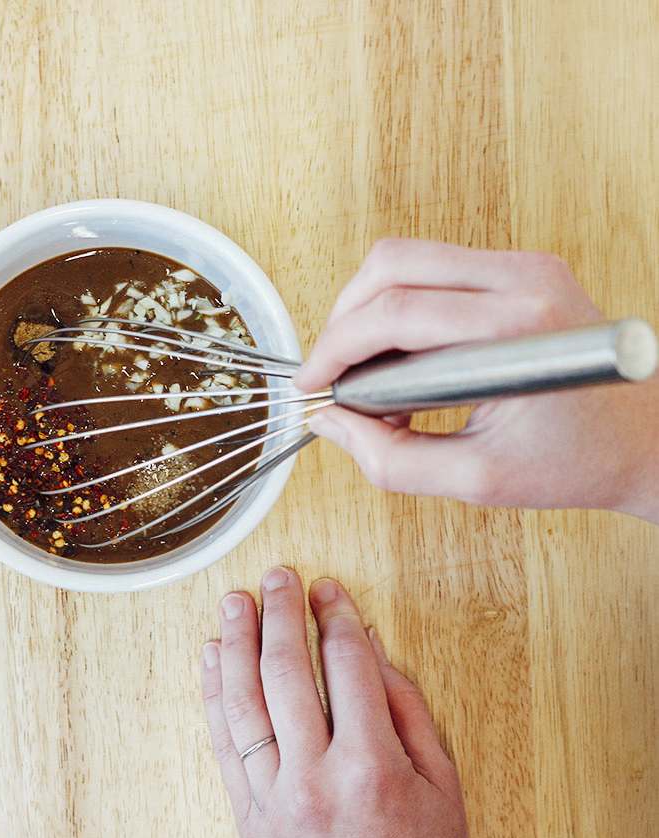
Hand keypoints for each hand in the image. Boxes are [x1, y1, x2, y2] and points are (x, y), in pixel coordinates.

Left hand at [200, 567, 468, 837]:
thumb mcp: (443, 790)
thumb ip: (407, 711)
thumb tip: (370, 649)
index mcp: (372, 767)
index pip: (347, 665)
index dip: (336, 616)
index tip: (327, 591)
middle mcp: (315, 778)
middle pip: (288, 670)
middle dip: (281, 613)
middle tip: (278, 576)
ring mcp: (274, 797)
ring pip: (244, 699)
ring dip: (238, 641)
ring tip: (235, 601)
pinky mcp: (248, 815)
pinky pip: (223, 741)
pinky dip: (213, 692)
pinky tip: (213, 656)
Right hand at [292, 239, 658, 522]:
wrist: (646, 440)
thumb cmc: (581, 460)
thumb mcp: (476, 478)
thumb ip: (390, 459)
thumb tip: (332, 423)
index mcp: (517, 327)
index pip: (394, 312)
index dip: (335, 348)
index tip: (312, 383)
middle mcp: (523, 278)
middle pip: (391, 265)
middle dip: (343, 321)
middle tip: (334, 375)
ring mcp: (524, 266)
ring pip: (405, 260)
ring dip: (369, 314)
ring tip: (373, 377)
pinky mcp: (520, 271)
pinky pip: (433, 271)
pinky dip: (399, 311)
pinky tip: (403, 364)